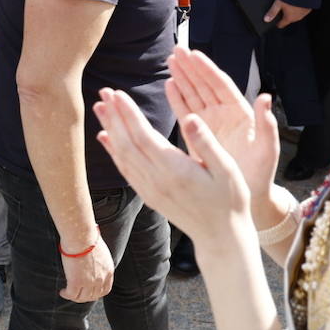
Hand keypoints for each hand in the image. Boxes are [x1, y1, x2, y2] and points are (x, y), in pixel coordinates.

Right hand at [59, 230, 113, 301]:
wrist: (80, 236)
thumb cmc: (87, 238)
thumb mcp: (100, 252)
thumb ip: (99, 262)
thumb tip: (91, 262)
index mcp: (108, 271)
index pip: (105, 289)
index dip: (97, 293)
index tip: (90, 292)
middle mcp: (100, 279)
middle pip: (93, 295)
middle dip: (85, 296)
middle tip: (77, 293)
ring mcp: (89, 282)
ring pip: (82, 297)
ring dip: (74, 297)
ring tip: (67, 293)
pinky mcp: (76, 282)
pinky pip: (71, 294)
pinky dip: (66, 295)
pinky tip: (62, 292)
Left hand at [94, 88, 252, 244]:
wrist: (221, 237)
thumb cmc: (229, 200)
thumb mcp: (227, 169)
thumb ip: (206, 142)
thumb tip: (190, 116)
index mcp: (175, 170)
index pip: (143, 137)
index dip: (129, 114)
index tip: (118, 94)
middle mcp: (157, 180)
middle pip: (127, 143)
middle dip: (114, 116)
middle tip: (104, 91)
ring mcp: (150, 190)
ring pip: (123, 155)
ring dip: (110, 129)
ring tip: (100, 107)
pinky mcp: (149, 196)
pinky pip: (125, 170)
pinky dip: (113, 152)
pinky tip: (105, 137)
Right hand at [161, 48, 280, 212]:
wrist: (249, 197)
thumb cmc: (260, 175)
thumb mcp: (267, 150)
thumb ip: (265, 124)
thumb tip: (265, 97)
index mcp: (240, 114)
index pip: (221, 86)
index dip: (207, 70)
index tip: (194, 54)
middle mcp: (224, 115)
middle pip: (204, 85)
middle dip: (191, 67)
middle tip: (177, 50)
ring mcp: (211, 123)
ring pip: (194, 95)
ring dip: (183, 78)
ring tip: (170, 61)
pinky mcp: (199, 134)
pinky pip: (186, 111)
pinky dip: (177, 98)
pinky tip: (169, 85)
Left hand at [263, 0, 310, 27]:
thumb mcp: (278, 3)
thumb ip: (272, 12)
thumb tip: (265, 20)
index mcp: (289, 18)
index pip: (281, 25)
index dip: (277, 23)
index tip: (275, 22)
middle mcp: (297, 18)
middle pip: (288, 20)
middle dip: (284, 16)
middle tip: (281, 9)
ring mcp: (303, 14)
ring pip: (295, 16)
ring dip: (292, 12)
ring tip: (289, 5)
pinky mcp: (308, 9)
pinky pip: (301, 11)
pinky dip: (298, 9)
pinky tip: (296, 3)